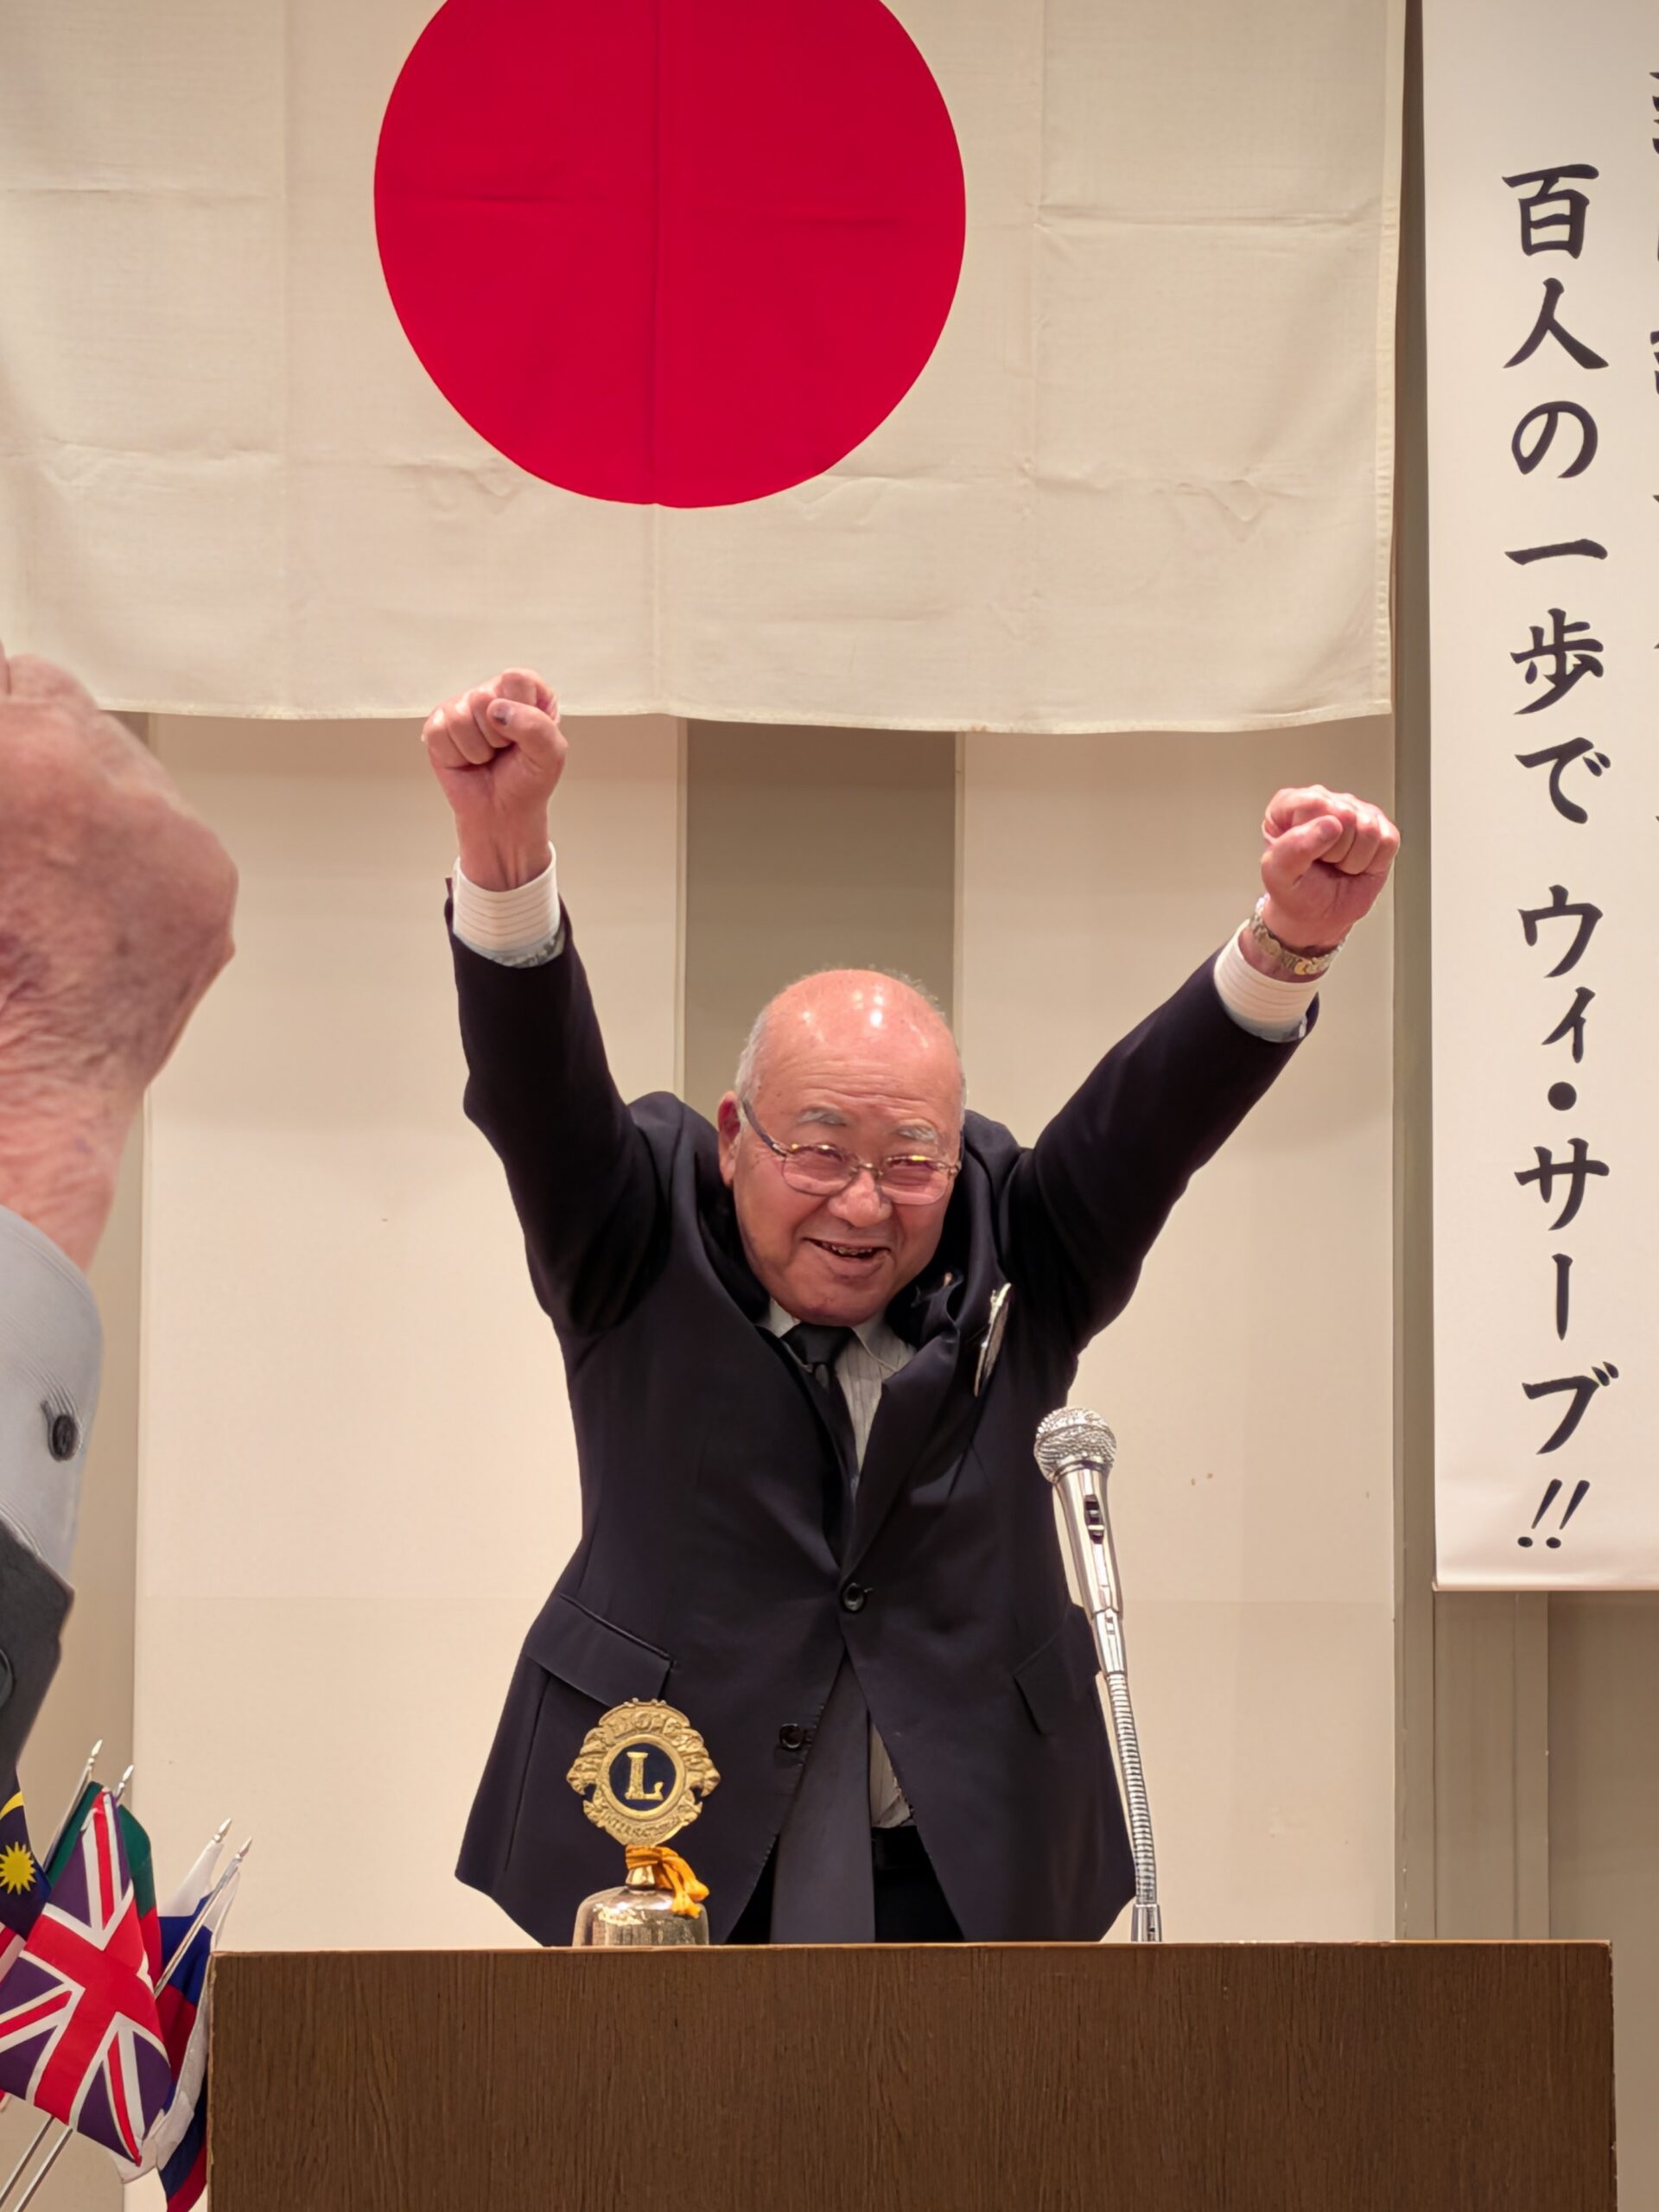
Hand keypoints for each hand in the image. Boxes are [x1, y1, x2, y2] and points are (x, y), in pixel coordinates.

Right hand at [0, 647, 237, 1265]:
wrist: (15, 1092)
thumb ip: (5, 757)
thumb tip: (15, 722)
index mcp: (33, 762)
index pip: (20, 679)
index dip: (3, 716)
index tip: (4, 746)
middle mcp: (123, 788)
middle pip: (72, 712)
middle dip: (35, 746)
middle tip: (15, 814)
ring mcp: (182, 841)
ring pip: (128, 771)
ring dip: (88, 798)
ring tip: (44, 867)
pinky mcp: (213, 890)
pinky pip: (170, 835)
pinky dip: (133, 855)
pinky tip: (85, 906)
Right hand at [422, 669, 566, 889]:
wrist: (502, 813)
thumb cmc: (527, 780)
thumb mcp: (551, 755)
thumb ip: (536, 726)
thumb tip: (496, 710)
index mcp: (526, 692)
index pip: (517, 679)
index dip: (520, 711)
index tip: (524, 736)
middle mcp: (492, 694)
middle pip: (482, 698)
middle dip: (496, 736)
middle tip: (503, 750)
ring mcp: (462, 707)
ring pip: (459, 718)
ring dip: (477, 750)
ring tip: (486, 757)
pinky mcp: (438, 725)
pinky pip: (440, 733)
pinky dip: (456, 756)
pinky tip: (467, 760)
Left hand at [1254, 784, 1399, 954]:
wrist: (1317, 916)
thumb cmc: (1294, 891)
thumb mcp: (1278, 876)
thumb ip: (1293, 848)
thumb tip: (1331, 824)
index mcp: (1289, 804)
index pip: (1314, 804)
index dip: (1313, 837)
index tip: (1304, 855)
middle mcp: (1325, 801)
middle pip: (1346, 815)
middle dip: (1335, 851)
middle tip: (1323, 863)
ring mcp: (1355, 811)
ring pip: (1369, 829)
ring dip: (1354, 859)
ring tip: (1338, 864)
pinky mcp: (1381, 827)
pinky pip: (1388, 840)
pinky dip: (1373, 862)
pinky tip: (1356, 864)